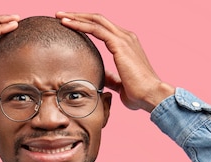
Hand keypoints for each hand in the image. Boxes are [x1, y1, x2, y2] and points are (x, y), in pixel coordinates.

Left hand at [56, 12, 174, 111]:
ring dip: (75, 17)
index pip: (102, 28)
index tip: (69, 25)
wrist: (151, 95)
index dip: (85, 24)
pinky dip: (80, 25)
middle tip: (60, 15)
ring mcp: (124, 38)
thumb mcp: (119, 83)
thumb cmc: (138, 93)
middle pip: (98, 19)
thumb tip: (100, 75)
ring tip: (59, 16)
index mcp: (126, 44)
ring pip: (95, 20)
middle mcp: (126, 36)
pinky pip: (95, 29)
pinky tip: (67, 24)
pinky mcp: (119, 44)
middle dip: (77, 16)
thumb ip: (110, 77)